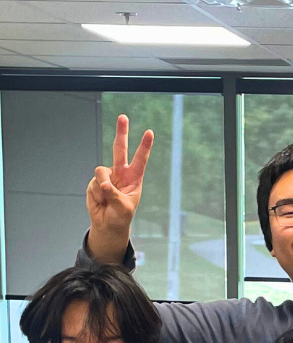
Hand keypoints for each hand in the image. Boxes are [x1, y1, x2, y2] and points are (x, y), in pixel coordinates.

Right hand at [86, 115, 153, 260]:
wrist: (107, 224)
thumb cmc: (121, 216)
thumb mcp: (123, 208)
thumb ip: (114, 195)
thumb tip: (104, 183)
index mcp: (134, 178)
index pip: (140, 160)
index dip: (144, 146)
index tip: (149, 133)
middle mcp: (120, 173)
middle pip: (120, 149)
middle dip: (121, 133)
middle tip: (123, 117)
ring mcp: (107, 176)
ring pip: (101, 172)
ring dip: (103, 187)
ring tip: (107, 199)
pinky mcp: (95, 181)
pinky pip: (94, 183)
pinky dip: (96, 194)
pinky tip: (100, 200)